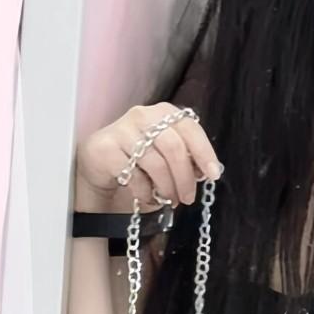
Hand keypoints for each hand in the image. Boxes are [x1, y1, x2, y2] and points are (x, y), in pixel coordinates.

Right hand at [75, 102, 222, 212]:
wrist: (100, 168)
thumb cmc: (141, 163)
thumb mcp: (168, 159)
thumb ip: (188, 159)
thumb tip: (207, 170)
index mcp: (163, 113)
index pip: (190, 128)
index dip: (204, 152)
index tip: (213, 175)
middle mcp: (142, 115)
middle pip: (174, 147)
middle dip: (185, 178)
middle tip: (187, 198)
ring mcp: (121, 130)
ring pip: (156, 163)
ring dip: (166, 188)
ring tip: (168, 200)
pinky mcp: (104, 148)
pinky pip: (133, 175)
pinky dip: (145, 192)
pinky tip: (146, 197)